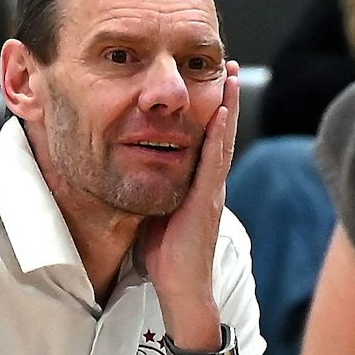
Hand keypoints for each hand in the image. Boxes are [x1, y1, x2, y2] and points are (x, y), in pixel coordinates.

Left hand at [141, 61, 239, 353]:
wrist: (178, 289)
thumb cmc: (164, 257)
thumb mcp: (153, 213)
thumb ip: (149, 190)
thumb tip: (128, 170)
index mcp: (195, 185)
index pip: (205, 139)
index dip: (209, 109)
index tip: (210, 80)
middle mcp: (207, 183)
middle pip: (218, 131)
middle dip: (223, 97)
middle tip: (225, 65)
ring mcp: (210, 190)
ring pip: (220, 139)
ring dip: (226, 106)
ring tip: (226, 75)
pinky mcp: (206, 200)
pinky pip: (213, 160)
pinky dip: (218, 134)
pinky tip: (220, 110)